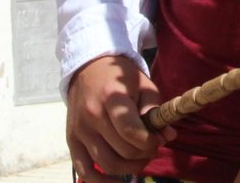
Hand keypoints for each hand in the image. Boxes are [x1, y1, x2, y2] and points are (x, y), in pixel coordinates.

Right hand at [65, 55, 172, 182]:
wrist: (87, 68)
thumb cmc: (119, 77)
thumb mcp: (142, 84)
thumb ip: (154, 109)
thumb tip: (167, 136)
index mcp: (111, 97)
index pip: (131, 130)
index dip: (150, 141)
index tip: (159, 138)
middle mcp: (92, 115)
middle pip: (123, 151)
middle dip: (145, 154)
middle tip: (153, 147)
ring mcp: (79, 131)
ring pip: (108, 164)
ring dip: (131, 168)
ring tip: (140, 158)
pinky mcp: (72, 141)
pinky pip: (85, 172)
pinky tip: (119, 182)